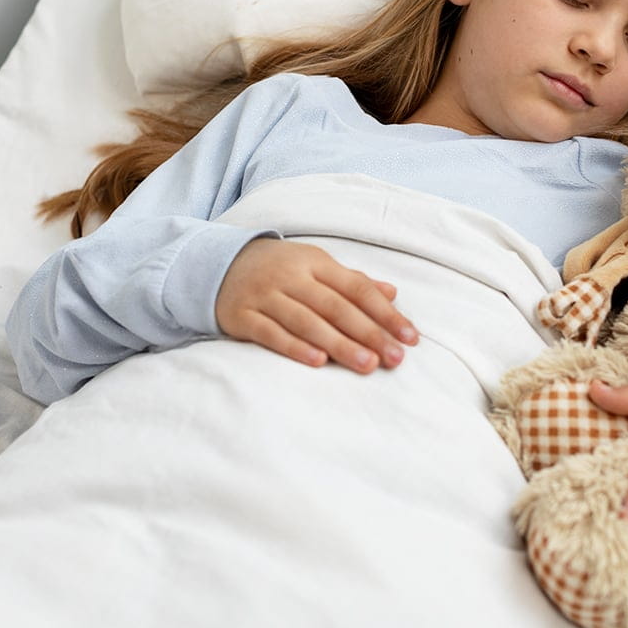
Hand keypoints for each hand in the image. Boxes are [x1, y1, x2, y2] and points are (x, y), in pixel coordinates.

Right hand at [215, 238, 418, 372]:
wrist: (218, 265)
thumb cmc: (279, 270)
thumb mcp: (315, 267)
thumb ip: (352, 282)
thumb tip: (392, 294)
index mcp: (315, 262)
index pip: (357, 288)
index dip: (385, 313)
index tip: (410, 338)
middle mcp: (291, 277)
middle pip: (335, 306)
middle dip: (368, 333)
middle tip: (394, 359)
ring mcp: (265, 295)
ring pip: (306, 321)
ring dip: (339, 344)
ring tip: (366, 365)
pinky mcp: (242, 316)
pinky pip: (271, 333)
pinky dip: (295, 347)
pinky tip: (318, 362)